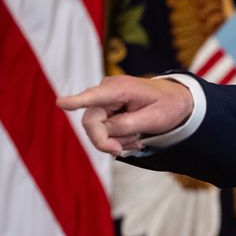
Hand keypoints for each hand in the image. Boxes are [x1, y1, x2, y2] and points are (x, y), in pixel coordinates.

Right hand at [56, 76, 194, 155]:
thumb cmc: (167, 106)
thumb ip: (127, 125)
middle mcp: (107, 90)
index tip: (61, 103)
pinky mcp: (104, 108)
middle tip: (130, 147)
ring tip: (137, 139)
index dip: (77, 101)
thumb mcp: (154, 119)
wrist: (174, 99)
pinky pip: (101, 129)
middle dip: (107, 140)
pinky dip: (115, 138)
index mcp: (121, 88)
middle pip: (92, 123)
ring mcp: (103, 99)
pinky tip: (132, 137)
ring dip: (115, 140)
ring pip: (96, 129)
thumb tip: (104, 130)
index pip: (96, 97)